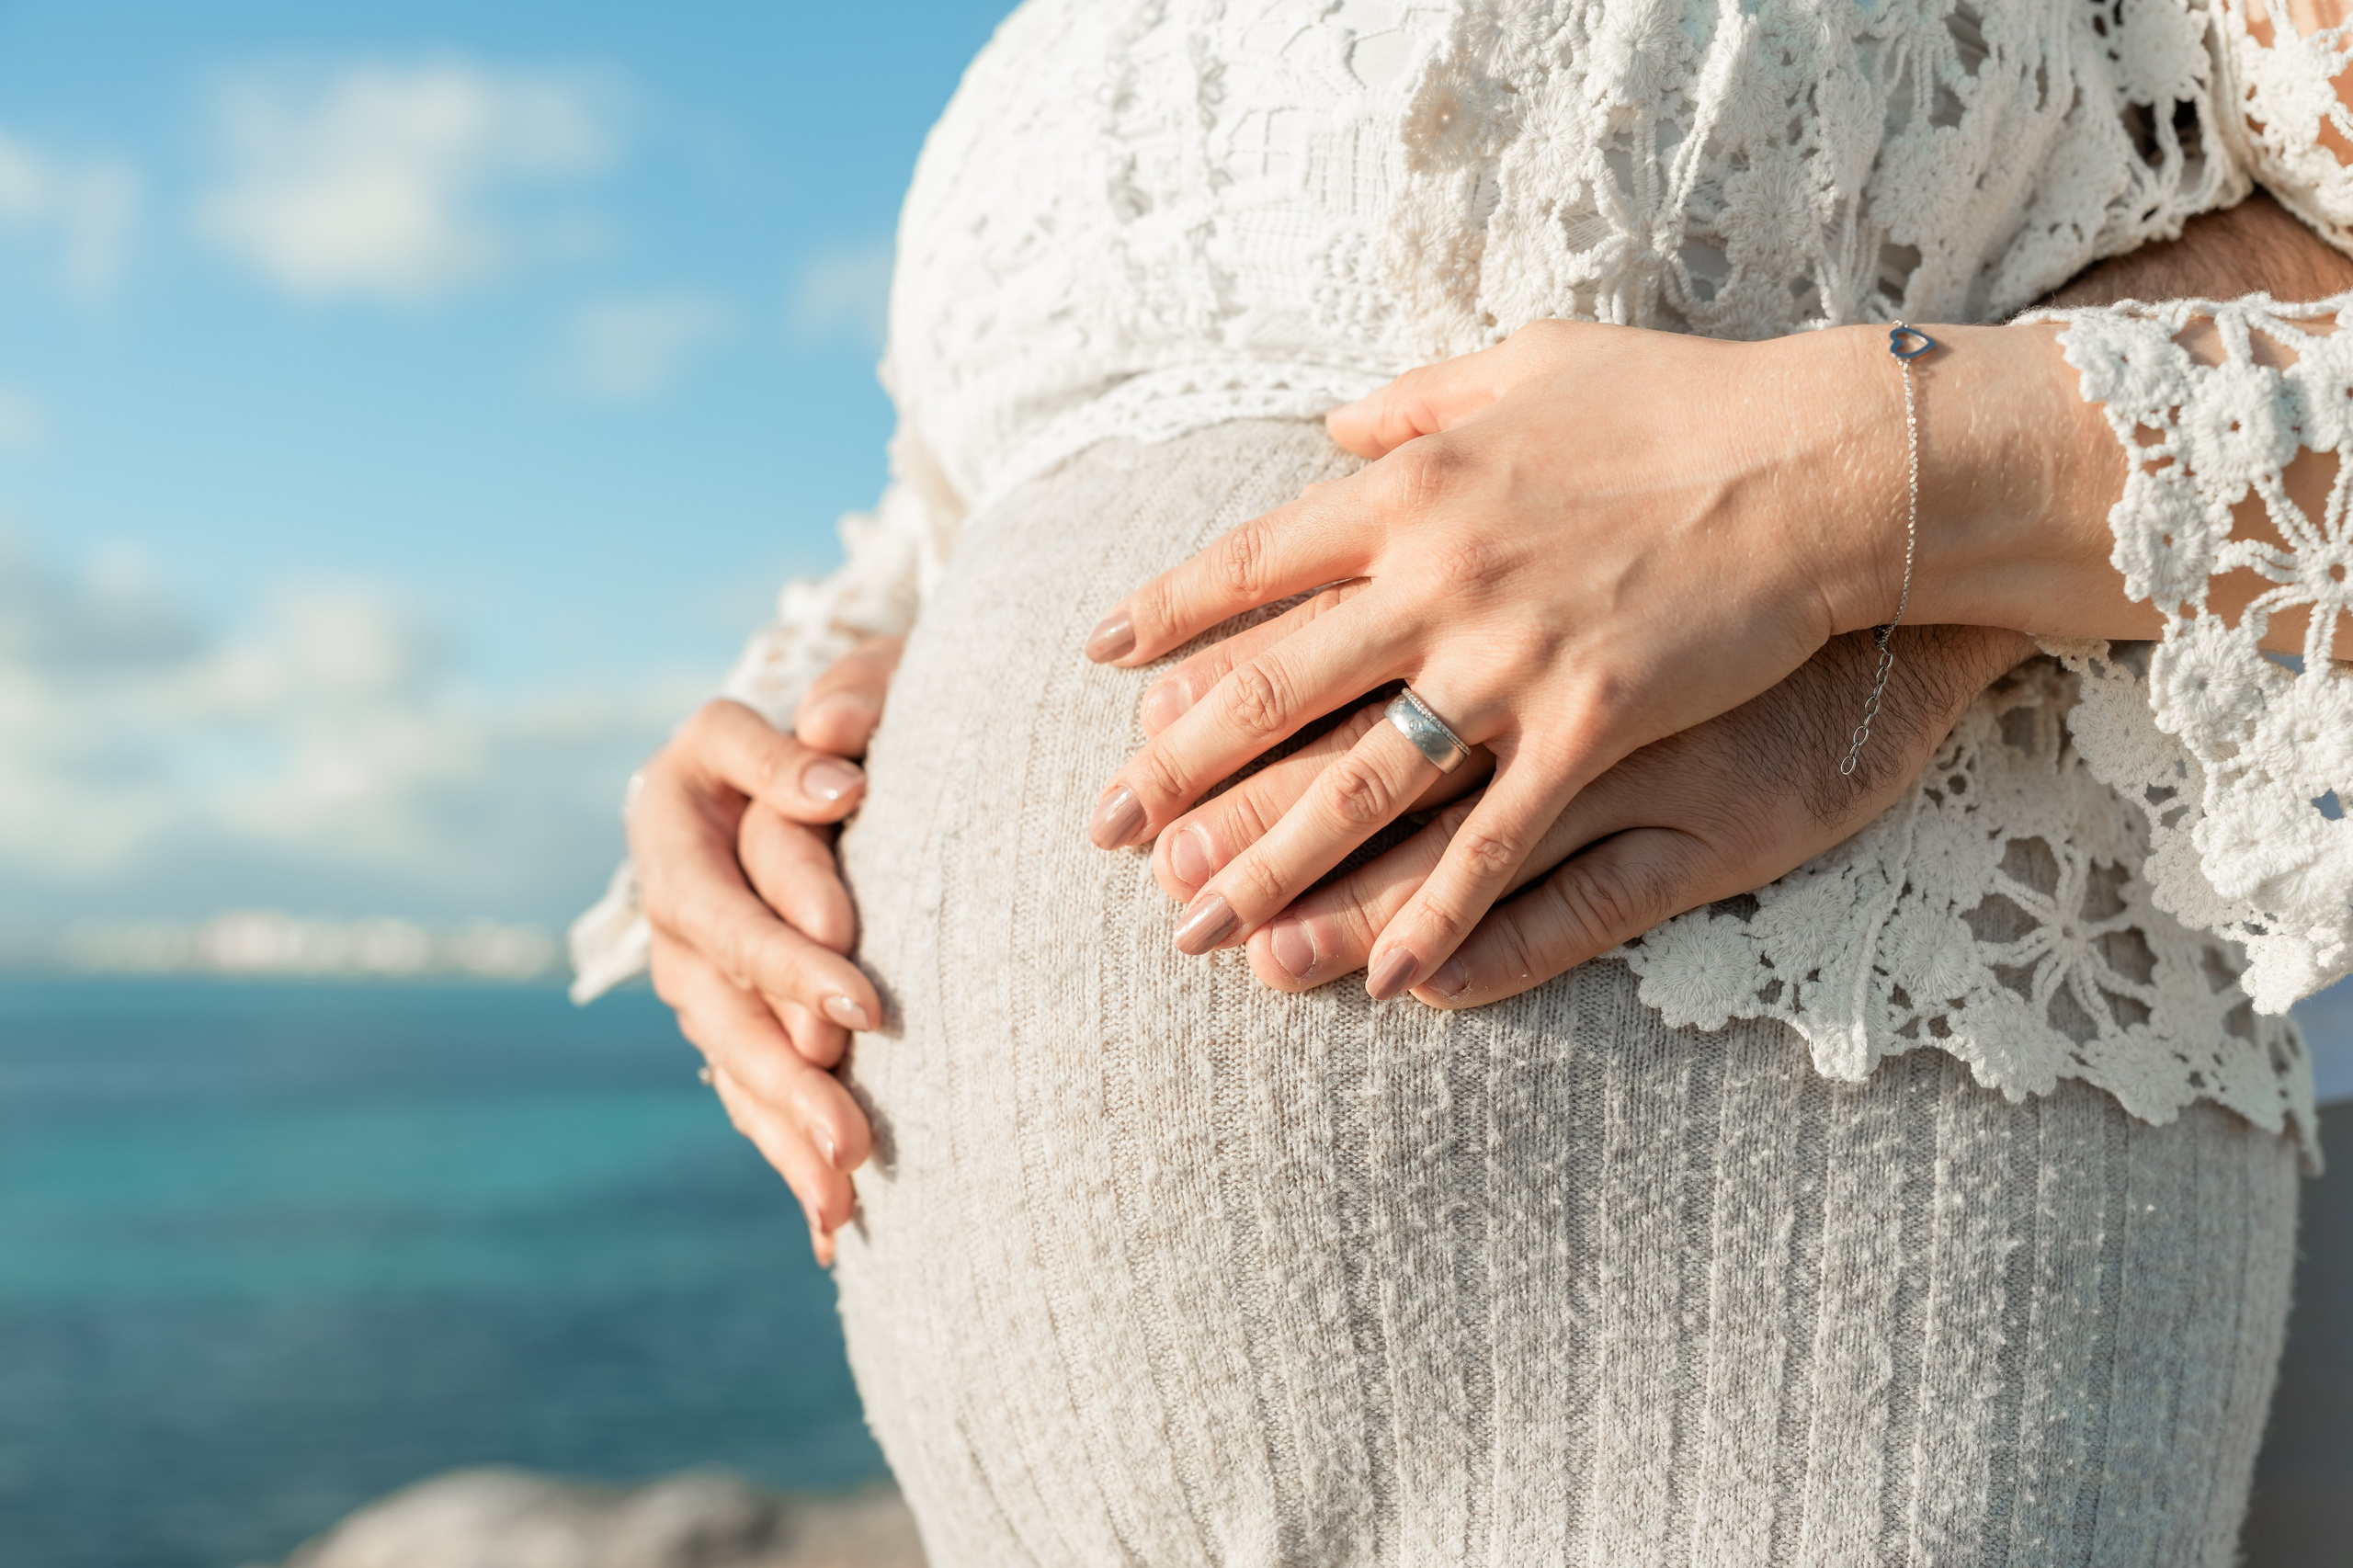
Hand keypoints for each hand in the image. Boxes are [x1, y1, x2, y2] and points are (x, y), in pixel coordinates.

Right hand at [633, 636, 901, 1262]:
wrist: (836, 747)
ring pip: (728, 1049)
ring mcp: (693, 961)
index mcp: (679, 806)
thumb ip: (839, 708)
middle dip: (785, 1059)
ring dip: (783, 1124)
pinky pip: (747, 1089)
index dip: (782, 946)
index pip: (720, 891)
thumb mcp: (851, 684)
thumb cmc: (859, 708)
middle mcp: (674, 892)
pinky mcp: (730, 1009)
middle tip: (854, 1126)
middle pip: (717, 989)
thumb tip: (838, 753)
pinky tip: (833, 1228)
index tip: (857, 993)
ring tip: (846, 1187)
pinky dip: (785, 1153)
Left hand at [1084, 317, 2116, 995]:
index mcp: (1410, 489)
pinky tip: (1384, 978)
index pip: (1251, 563)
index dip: (1168, 616)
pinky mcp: (1595, 729)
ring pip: (1359, 787)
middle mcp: (1436, 579)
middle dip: (1177, 771)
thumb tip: (1336, 427)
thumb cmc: (1678, 403)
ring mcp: (1511, 662)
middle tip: (1104, 834)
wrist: (1821, 456)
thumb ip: (1416, 404)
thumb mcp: (1529, 365)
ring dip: (1270, 867)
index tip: (1100, 662)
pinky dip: (1437, 917)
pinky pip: (1497, 848)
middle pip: (1272, 690)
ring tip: (1198, 931)